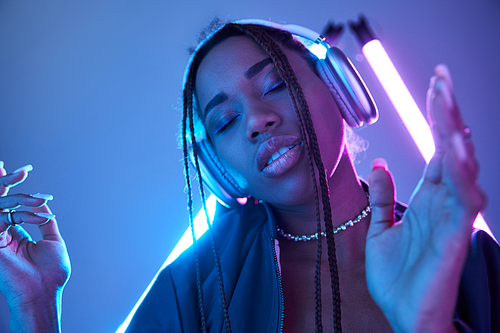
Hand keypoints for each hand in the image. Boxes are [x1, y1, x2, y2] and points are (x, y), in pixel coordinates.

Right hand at [0, 162, 69, 332]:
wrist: (44, 291)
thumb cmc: (51, 273)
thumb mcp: (53, 241)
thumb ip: (45, 221)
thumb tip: (44, 204)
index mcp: (16, 236)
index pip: (11, 207)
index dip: (14, 189)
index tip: (22, 171)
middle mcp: (4, 236)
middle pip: (0, 204)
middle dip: (5, 183)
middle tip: (16, 168)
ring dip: (12, 193)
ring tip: (20, 181)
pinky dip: (18, 211)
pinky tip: (32, 209)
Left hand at [365, 65, 485, 331]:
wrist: (402, 314)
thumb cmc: (397, 277)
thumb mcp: (381, 229)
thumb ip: (382, 197)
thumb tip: (379, 165)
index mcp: (428, 198)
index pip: (436, 149)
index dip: (436, 119)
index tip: (433, 87)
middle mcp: (444, 202)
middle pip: (451, 148)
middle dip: (447, 113)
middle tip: (441, 78)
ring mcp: (453, 217)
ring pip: (461, 166)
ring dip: (453, 132)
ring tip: (445, 99)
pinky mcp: (456, 235)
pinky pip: (463, 198)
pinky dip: (459, 172)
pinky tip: (454, 147)